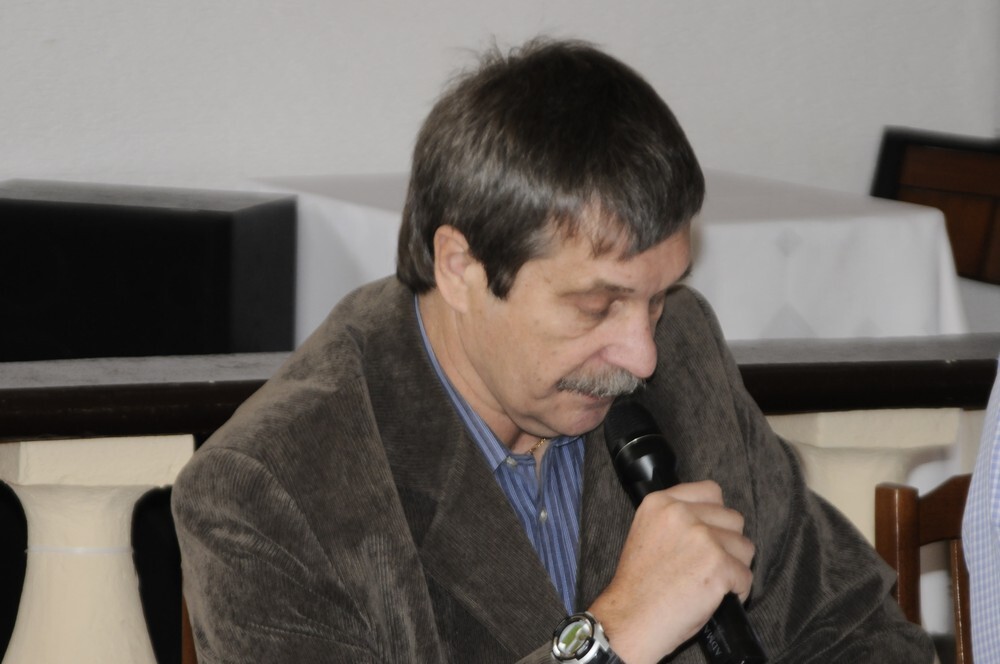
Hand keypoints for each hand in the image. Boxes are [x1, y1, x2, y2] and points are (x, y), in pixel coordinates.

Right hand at [587, 480, 753, 663]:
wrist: (630, 619)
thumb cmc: (638, 586)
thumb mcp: (647, 533)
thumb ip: (676, 519)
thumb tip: (714, 521)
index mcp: (660, 502)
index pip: (711, 492)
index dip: (715, 517)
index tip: (709, 535)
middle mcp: (681, 513)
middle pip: (732, 519)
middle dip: (727, 543)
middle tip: (707, 565)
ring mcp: (701, 537)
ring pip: (744, 547)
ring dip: (734, 567)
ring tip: (710, 582)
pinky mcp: (717, 564)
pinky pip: (746, 576)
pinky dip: (737, 592)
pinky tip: (715, 598)